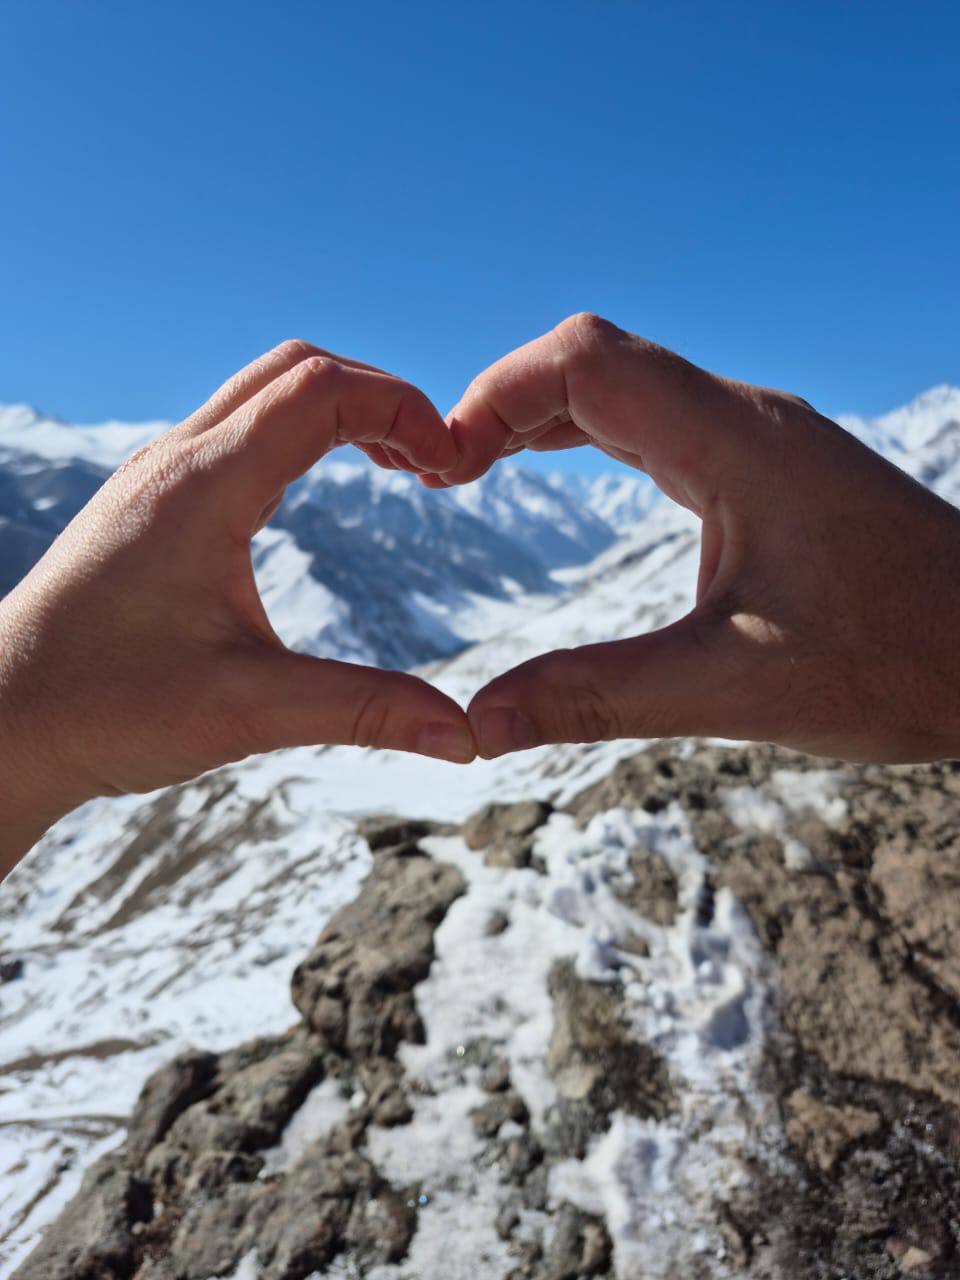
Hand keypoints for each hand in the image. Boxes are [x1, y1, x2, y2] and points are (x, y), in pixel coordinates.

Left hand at [0, 341, 475, 875]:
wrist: (3, 722)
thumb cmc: (107, 709)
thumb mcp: (250, 710)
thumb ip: (364, 711)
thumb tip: (464, 738)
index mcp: (204, 488)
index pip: (322, 390)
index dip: (403, 408)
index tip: (452, 462)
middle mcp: (177, 461)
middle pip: (296, 368)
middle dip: (379, 396)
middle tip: (433, 459)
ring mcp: (158, 476)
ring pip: (262, 391)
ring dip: (337, 409)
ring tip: (396, 465)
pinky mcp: (150, 501)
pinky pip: (236, 428)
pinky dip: (299, 432)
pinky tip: (321, 485)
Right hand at [421, 314, 959, 763]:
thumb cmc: (901, 661)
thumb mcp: (734, 687)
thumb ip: (598, 698)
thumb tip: (480, 726)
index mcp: (735, 442)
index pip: (584, 361)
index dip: (493, 394)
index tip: (438, 466)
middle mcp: (745, 419)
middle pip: (594, 361)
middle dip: (502, 403)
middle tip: (436, 473)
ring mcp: (759, 439)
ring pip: (625, 387)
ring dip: (542, 417)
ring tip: (470, 468)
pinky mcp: (768, 469)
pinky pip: (656, 423)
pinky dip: (587, 437)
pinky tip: (554, 471)